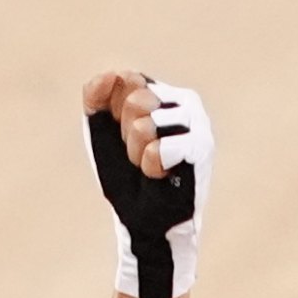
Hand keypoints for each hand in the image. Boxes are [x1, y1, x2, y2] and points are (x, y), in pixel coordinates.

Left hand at [83, 72, 212, 297]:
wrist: (143, 224)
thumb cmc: (127, 180)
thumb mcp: (101, 134)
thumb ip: (96, 98)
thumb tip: (111, 74)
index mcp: (161, 93)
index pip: (125, 80)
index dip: (113, 117)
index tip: (123, 139)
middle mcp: (183, 100)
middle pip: (135, 99)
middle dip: (126, 136)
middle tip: (138, 157)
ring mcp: (197, 121)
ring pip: (146, 123)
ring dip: (137, 154)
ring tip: (150, 168)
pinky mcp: (201, 147)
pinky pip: (158, 148)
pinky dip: (150, 168)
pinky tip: (163, 176)